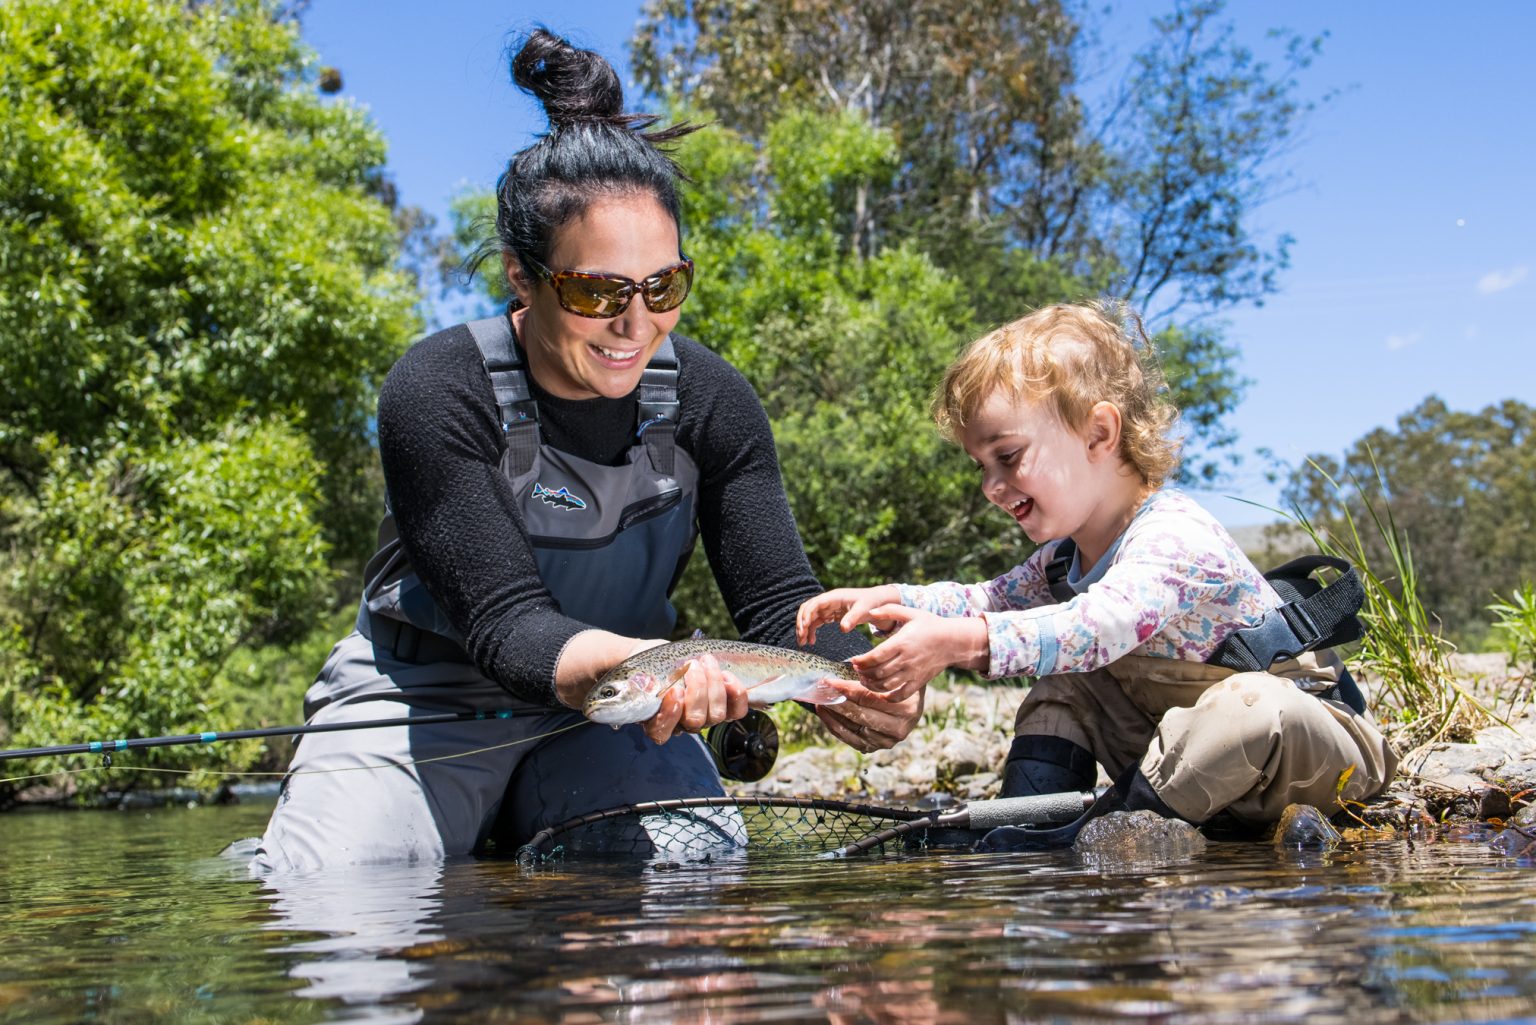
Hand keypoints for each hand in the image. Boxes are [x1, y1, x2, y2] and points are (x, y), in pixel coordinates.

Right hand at [642, 652, 750, 744]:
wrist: (671, 658)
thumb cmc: (653, 665)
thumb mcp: (643, 670)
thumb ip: (643, 680)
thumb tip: (647, 683)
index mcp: (657, 720)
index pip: (661, 732)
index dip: (669, 714)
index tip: (674, 690)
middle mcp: (682, 724)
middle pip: (695, 720)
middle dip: (697, 689)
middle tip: (692, 665)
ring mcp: (705, 718)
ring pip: (717, 714)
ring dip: (714, 684)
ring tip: (706, 661)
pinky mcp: (724, 708)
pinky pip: (737, 711)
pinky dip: (735, 693)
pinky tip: (726, 675)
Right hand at [796, 585, 901, 644]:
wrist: (877, 602)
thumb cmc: (871, 603)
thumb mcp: (864, 609)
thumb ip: (853, 618)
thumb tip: (843, 629)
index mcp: (834, 597)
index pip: (815, 603)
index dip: (807, 614)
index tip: (805, 627)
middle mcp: (828, 601)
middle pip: (807, 609)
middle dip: (802, 623)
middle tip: (801, 638)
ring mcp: (828, 608)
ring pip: (809, 616)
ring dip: (804, 628)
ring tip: (803, 643)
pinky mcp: (830, 615)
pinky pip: (816, 622)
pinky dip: (811, 631)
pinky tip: (812, 641)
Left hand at [816, 677, 922, 752]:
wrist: (911, 704)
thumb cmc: (898, 685)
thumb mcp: (891, 677)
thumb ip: (870, 677)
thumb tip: (837, 675)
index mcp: (906, 708)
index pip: (868, 697)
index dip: (845, 689)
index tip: (828, 681)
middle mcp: (899, 728)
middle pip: (859, 714)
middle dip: (836, 702)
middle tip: (820, 691)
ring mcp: (887, 741)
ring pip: (852, 728)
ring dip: (832, 715)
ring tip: (819, 701)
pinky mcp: (875, 748)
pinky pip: (850, 738)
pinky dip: (835, 726)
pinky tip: (825, 714)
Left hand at [846, 604, 988, 701]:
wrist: (953, 641)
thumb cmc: (930, 625)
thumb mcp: (910, 613)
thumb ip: (889, 610)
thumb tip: (870, 611)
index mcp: (902, 642)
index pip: (875, 656)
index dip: (861, 661)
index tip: (854, 660)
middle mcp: (906, 660)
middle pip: (878, 672)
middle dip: (863, 673)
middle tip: (856, 670)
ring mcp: (913, 673)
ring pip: (886, 685)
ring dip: (871, 685)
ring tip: (864, 680)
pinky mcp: (919, 682)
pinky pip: (901, 694)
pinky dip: (888, 697)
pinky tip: (881, 693)